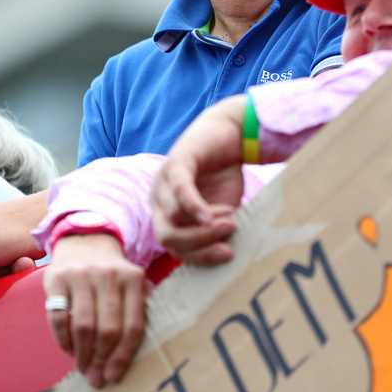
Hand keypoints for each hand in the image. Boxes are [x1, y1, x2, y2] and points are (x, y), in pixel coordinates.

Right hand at [43, 234, 147, 387]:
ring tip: (83, 368)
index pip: (133, 325)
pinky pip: (58, 318)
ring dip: (82, 354)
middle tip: (96, 377)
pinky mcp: (57, 279)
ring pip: (83, 326)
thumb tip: (119, 365)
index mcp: (133, 279)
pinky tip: (69, 350)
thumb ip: (130, 316)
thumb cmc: (110, 276)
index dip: (123, 356)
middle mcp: (109, 275)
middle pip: (108, 329)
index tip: (114, 376)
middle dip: (101, 359)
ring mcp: (81, 275)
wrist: (85, 241)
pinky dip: (63, 340)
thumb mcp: (129, 286)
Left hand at [151, 96, 246, 263]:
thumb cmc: (225, 175)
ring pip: (174, 218)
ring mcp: (163, 182)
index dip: (200, 256)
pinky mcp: (176, 163)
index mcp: (168, 216)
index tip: (227, 254)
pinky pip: (180, 190)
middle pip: (166, 238)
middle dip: (197, 248)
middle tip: (227, 246)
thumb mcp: (222, 210)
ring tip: (231, 221)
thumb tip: (224, 254)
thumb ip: (217, 231)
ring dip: (205, 226)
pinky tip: (209, 215)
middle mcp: (159, 201)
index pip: (175, 248)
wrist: (231, 134)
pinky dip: (193, 206)